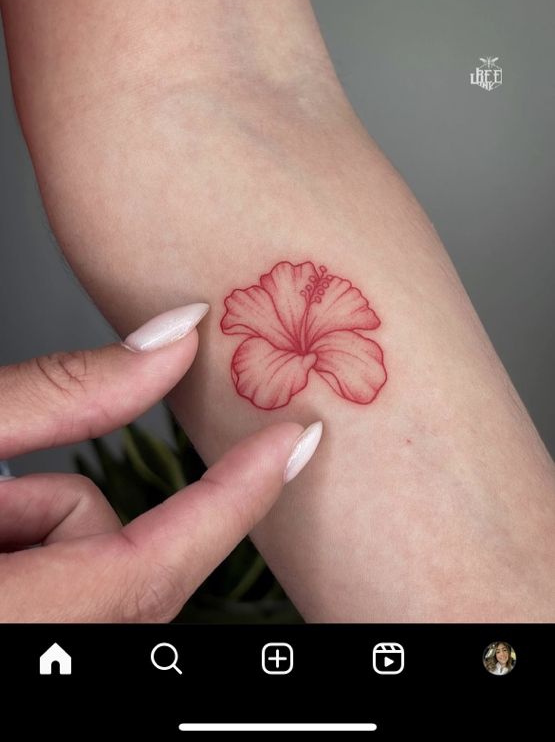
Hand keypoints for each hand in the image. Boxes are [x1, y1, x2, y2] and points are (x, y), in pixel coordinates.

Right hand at [0, 303, 322, 621]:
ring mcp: (33, 651)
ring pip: (93, 574)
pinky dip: (30, 545)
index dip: (232, 501)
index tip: (293, 443)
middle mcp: (31, 653)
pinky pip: (65, 587)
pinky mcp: (34, 635)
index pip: (149, 569)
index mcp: (11, 618)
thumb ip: (58, 392)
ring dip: (39, 523)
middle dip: (70, 507)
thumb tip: (173, 341)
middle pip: (126, 572)